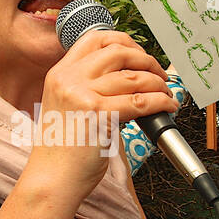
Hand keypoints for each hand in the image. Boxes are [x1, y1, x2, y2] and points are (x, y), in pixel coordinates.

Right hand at [28, 30, 175, 202]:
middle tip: (159, 74)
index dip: (124, 41)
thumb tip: (129, 77)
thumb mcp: (66, 107)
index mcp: (60, 74)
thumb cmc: (62, 151)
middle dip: (147, 60)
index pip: (95, 38)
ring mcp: (82, 95)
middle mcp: (68, 79)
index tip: (139, 53)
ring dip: (158, 83)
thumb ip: (88, 88)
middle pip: (118, 51)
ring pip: (134, 76)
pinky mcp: (98, 115)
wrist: (51, 180)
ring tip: (166, 93)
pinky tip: (166, 106)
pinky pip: (141, 101)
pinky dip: (160, 102)